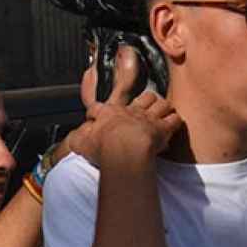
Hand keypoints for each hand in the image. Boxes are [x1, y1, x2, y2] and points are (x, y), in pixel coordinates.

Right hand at [83, 47, 180, 164]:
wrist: (123, 149)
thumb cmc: (103, 147)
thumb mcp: (81, 143)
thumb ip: (76, 140)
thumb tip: (72, 140)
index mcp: (108, 114)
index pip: (101, 108)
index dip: (97, 111)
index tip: (95, 116)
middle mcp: (130, 111)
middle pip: (142, 97)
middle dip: (145, 100)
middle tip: (143, 106)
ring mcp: (148, 118)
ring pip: (161, 103)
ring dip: (162, 107)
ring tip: (162, 112)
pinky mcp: (162, 128)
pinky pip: (173, 120)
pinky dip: (174, 121)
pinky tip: (173, 124)